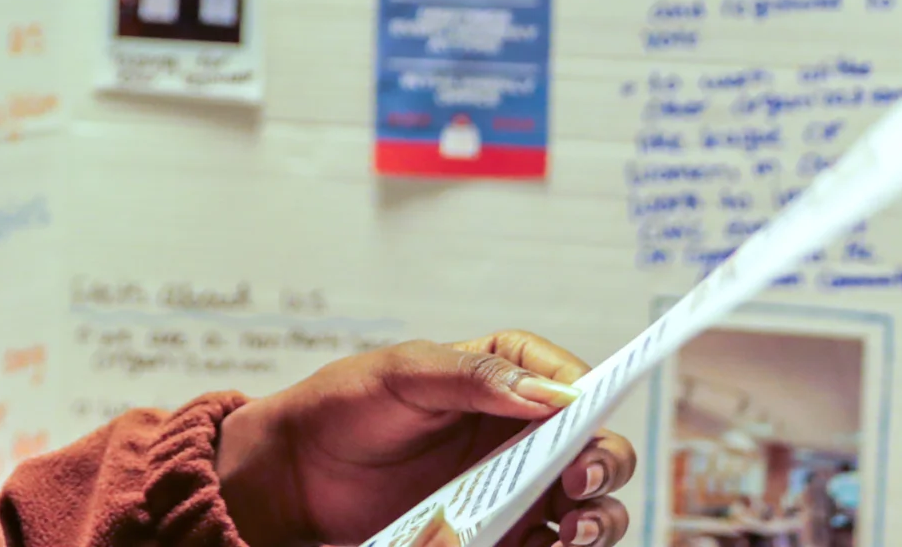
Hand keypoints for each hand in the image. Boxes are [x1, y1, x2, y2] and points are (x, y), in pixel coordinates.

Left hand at [215, 331, 637, 546]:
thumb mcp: (402, 373)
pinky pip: (541, 546)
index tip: (583, 416)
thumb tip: (550, 393)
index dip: (590, 395)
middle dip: (604, 465)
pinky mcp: (496, 534)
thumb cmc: (345, 406)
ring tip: (569, 533)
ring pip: (587, 508)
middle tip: (578, 485)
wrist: (297, 475)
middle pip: (596, 447)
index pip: (569, 378)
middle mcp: (519, 433)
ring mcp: (511, 488)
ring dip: (597, 521)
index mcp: (502, 377)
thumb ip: (473, 376)